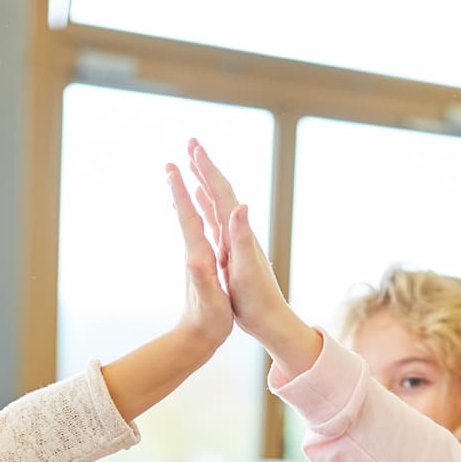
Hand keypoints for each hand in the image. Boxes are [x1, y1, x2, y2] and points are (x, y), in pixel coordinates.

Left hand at [166, 162, 230, 351]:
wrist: (197, 338)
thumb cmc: (208, 322)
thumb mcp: (210, 302)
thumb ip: (202, 280)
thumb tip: (195, 261)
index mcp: (198, 257)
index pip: (188, 219)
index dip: (180, 193)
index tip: (173, 169)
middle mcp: (193, 253)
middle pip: (184, 213)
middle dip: (178, 187)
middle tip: (170, 162)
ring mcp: (196, 257)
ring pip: (188, 219)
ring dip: (182, 197)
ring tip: (177, 176)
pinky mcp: (200, 263)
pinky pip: (195, 231)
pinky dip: (191, 214)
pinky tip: (191, 210)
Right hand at [185, 139, 318, 371]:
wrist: (269, 319)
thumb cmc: (256, 300)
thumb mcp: (247, 269)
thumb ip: (242, 237)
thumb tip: (240, 206)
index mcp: (238, 233)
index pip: (222, 193)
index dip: (207, 170)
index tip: (193, 147)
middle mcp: (238, 232)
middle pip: (220, 191)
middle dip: (205, 167)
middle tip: (191, 142)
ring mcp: (235, 240)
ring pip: (216, 203)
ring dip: (205, 181)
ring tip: (192, 163)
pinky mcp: (232, 251)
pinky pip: (215, 220)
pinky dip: (206, 205)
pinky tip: (200, 200)